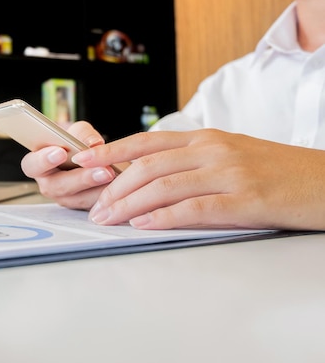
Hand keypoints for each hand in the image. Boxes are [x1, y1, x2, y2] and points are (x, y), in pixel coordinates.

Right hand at [21, 121, 117, 209]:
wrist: (88, 156)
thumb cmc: (76, 142)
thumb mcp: (78, 131)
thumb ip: (83, 134)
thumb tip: (93, 144)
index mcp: (37, 163)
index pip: (32, 165)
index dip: (44, 160)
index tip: (61, 152)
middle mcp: (48, 183)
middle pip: (57, 186)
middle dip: (80, 178)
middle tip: (101, 169)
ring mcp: (64, 198)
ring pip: (77, 199)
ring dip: (96, 188)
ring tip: (113, 174)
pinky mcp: (82, 206)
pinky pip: (92, 205)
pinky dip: (106, 195)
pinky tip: (119, 185)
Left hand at [71, 129, 324, 230]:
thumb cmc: (277, 172)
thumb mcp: (230, 156)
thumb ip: (191, 163)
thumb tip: (149, 179)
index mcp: (207, 138)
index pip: (147, 141)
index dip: (112, 150)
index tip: (85, 158)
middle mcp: (213, 150)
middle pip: (148, 165)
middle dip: (114, 187)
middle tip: (95, 207)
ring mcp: (230, 173)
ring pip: (164, 184)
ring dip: (129, 204)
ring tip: (109, 218)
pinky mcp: (246, 200)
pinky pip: (194, 207)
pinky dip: (164, 216)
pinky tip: (143, 224)